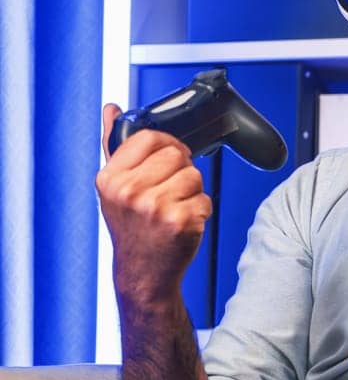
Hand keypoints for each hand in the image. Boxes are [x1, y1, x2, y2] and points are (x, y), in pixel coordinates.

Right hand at [95, 103, 211, 310]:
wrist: (142, 271)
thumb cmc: (132, 225)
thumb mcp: (114, 187)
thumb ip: (113, 145)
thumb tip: (111, 109)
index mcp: (110, 178)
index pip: (149, 138)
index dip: (166, 145)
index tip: (167, 158)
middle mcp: (129, 191)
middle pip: (177, 154)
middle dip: (180, 170)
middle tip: (168, 192)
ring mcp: (155, 207)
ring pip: (195, 175)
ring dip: (192, 191)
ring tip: (173, 209)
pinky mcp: (181, 221)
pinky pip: (205, 199)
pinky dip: (200, 210)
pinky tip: (183, 223)